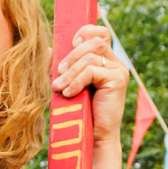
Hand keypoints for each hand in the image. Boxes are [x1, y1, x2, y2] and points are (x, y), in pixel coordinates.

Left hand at [53, 23, 128, 148]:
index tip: (70, 44)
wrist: (93, 136)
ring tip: (58, 87)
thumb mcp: (68, 82)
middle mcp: (115, 62)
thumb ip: (62, 65)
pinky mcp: (118, 80)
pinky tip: (69, 93)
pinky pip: (92, 70)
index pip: (100, 32)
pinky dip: (76, 81)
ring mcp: (119, 70)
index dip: (85, 32)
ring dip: (71, 71)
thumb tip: (49, 50)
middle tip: (58, 73)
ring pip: (91, 56)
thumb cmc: (78, 110)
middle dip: (71, 55)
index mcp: (106, 59)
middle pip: (94, 41)